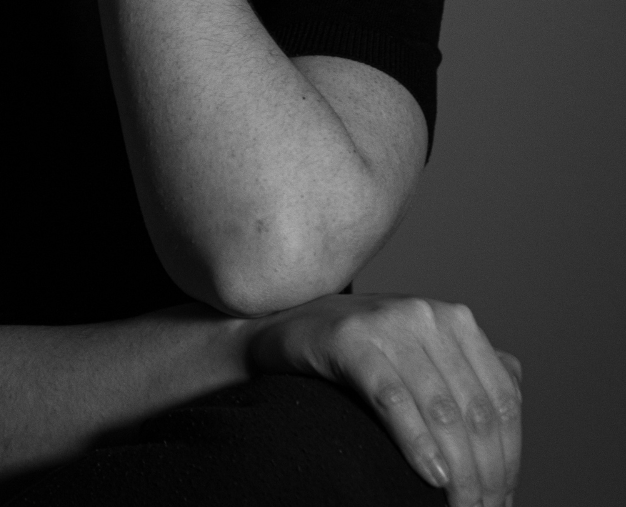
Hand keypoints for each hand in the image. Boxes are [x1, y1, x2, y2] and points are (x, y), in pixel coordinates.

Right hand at [248, 293, 521, 505]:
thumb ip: (466, 369)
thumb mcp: (420, 353)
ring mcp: (389, 323)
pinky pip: (395, 399)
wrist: (285, 330)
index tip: (503, 500)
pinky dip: (418, 443)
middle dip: (486, 475)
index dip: (510, 458)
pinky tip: (431, 476)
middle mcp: (428, 315)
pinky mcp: (351, 340)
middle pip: (475, 411)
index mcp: (455, 320)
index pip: (502, 400)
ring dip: (458, 472)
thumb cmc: (360, 351)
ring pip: (442, 411)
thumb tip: (517, 401)